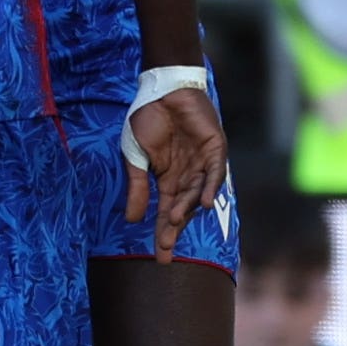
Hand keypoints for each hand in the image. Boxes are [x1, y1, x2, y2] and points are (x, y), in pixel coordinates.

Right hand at [120, 83, 228, 259]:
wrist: (162, 88)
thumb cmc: (148, 118)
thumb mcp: (135, 157)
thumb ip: (137, 187)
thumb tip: (131, 219)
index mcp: (168, 178)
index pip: (167, 211)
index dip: (163, 233)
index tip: (158, 257)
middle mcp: (188, 175)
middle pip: (182, 210)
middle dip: (173, 230)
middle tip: (164, 254)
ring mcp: (202, 163)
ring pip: (197, 193)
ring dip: (185, 209)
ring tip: (172, 222)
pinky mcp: (215, 149)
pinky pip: (215, 172)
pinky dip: (210, 187)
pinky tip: (202, 203)